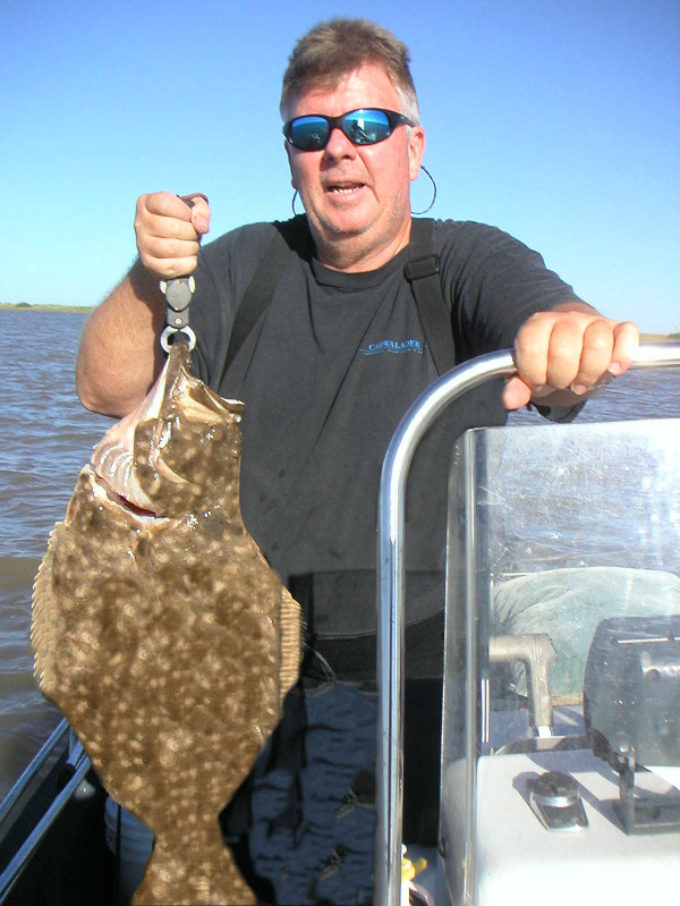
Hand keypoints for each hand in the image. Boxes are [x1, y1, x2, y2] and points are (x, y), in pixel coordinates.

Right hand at [134, 191, 210, 278]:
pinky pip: (176, 266)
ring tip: (192, 244)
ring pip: (175, 248)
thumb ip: (201, 209)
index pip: (166, 203)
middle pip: (173, 228)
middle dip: (192, 232)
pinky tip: (188, 256)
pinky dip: (189, 262)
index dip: (185, 212)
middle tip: (194, 234)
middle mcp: (140, 223)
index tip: (190, 217)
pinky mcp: (149, 264)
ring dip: (192, 247)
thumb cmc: (180, 222)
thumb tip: (202, 227)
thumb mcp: (192, 208)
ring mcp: (142, 245)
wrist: (166, 247)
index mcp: (146, 203)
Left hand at [502, 304, 639, 409]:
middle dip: (561, 377)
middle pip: (564, 350)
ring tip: (582, 381)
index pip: (531, 347)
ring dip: (589, 373)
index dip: (534, 373)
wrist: (574, 343)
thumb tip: (510, 400)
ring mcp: (594, 322)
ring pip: (597, 344)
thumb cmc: (549, 362)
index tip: (538, 381)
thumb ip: (517, 385)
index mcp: (538, 325)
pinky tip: (613, 370)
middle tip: (561, 382)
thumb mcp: (529, 373)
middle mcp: (566, 318)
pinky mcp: (619, 329)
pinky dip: (623, 355)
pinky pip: (627, 334)